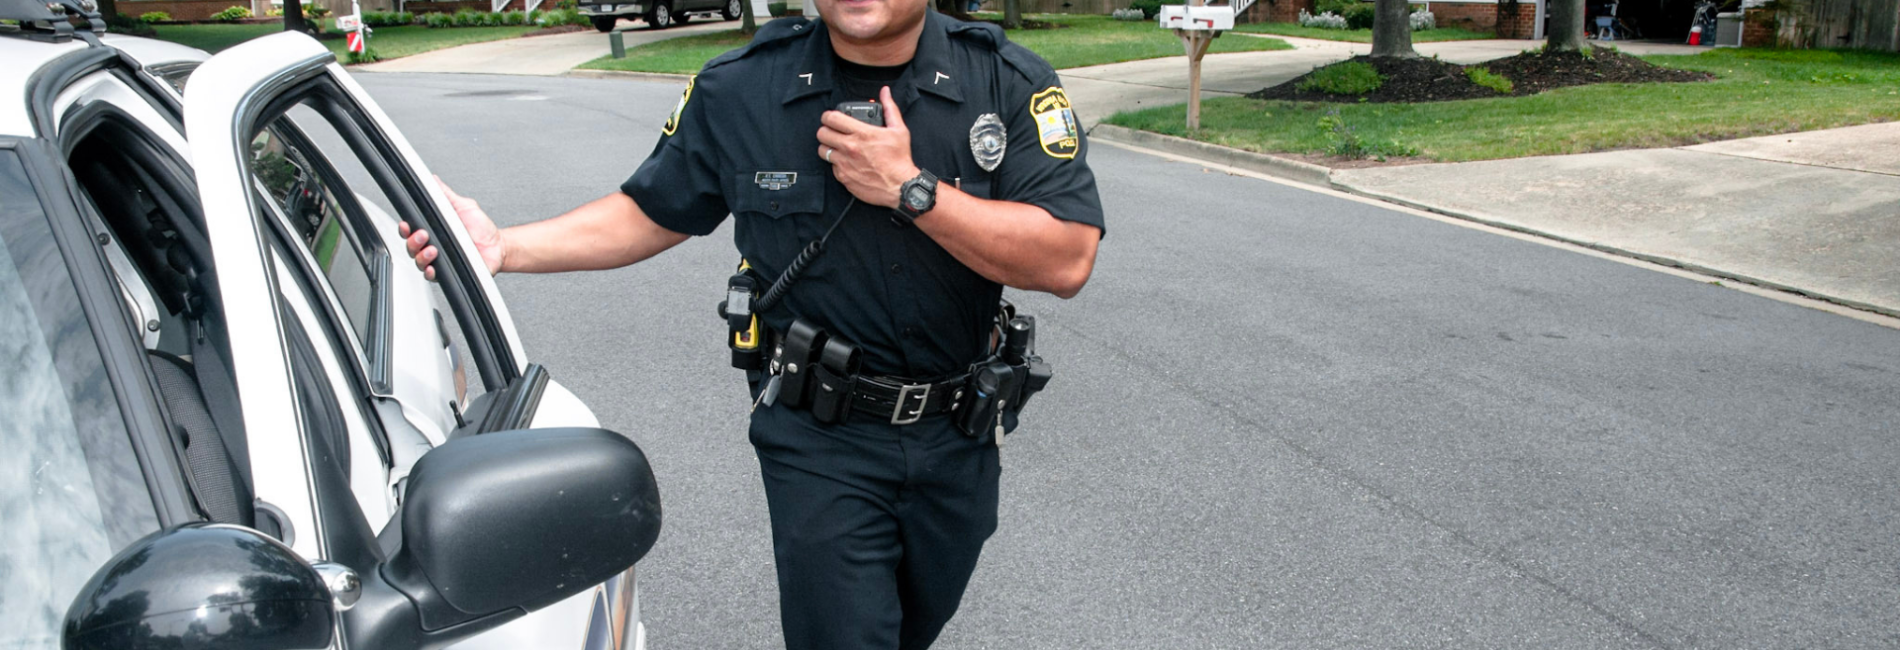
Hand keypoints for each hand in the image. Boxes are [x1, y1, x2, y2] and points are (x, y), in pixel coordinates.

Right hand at [402, 177, 505, 280]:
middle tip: (423, 235)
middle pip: (411, 247)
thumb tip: (434, 180)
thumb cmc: (481, 228)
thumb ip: (446, 195)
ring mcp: (439, 261)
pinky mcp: (449, 273)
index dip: (405, 228)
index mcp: (433, 230)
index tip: (406, 224)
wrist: (498, 245)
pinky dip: (431, 273)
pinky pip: (434, 277)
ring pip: (419, 262)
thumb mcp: (464, 207)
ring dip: (421, 256)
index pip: (411, 230)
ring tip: (432, 249)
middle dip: (412, 241)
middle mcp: (432, 246)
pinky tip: (432, 268)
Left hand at [815, 86, 919, 208]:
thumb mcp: (899, 130)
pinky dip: (837, 164)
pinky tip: (847, 162)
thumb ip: (890, 108)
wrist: (899, 186)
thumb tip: (885, 92)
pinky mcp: (843, 177)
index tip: (830, 117)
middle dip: (825, 130)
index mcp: (861, 133)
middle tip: (832, 131)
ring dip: (828, 147)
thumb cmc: (900, 159)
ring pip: (823, 150)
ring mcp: (844, 163)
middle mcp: (849, 148)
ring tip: (837, 147)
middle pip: (822, 133)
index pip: (832, 118)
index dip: (828, 115)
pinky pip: (832, 167)